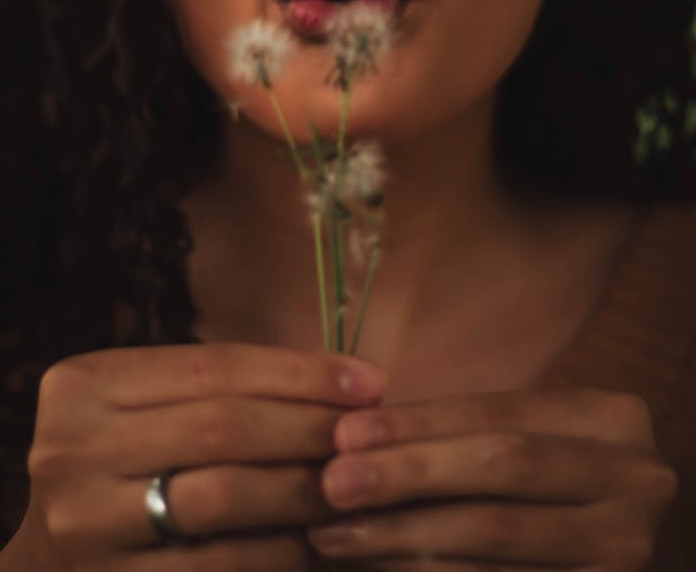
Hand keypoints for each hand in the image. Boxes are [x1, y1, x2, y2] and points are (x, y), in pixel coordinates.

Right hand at [18, 342, 385, 570]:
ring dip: (303, 489)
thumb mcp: (146, 406)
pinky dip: (279, 550)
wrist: (48, 563)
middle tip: (371, 432)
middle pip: (221, 427)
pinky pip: (219, 566)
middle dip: (309, 426)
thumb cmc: (123, 463)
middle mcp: (70, 449)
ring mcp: (84, 524)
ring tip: (355, 482)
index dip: (299, 372)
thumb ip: (222, 389)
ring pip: (223, 498)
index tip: (368, 381)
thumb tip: (348, 385)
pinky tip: (318, 538)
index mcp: (83, 385)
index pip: (214, 366)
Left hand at [307, 386, 676, 570]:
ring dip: (404, 535)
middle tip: (331, 482)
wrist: (603, 538)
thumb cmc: (541, 476)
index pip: (498, 413)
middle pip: (500, 468)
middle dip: (408, 473)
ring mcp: (628, 549)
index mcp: (611, 419)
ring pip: (495, 538)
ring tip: (337, 533)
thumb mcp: (521, 438)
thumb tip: (349, 437)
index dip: (417, 423)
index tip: (343, 433)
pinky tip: (381, 568)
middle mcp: (636, 480)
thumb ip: (455, 433)